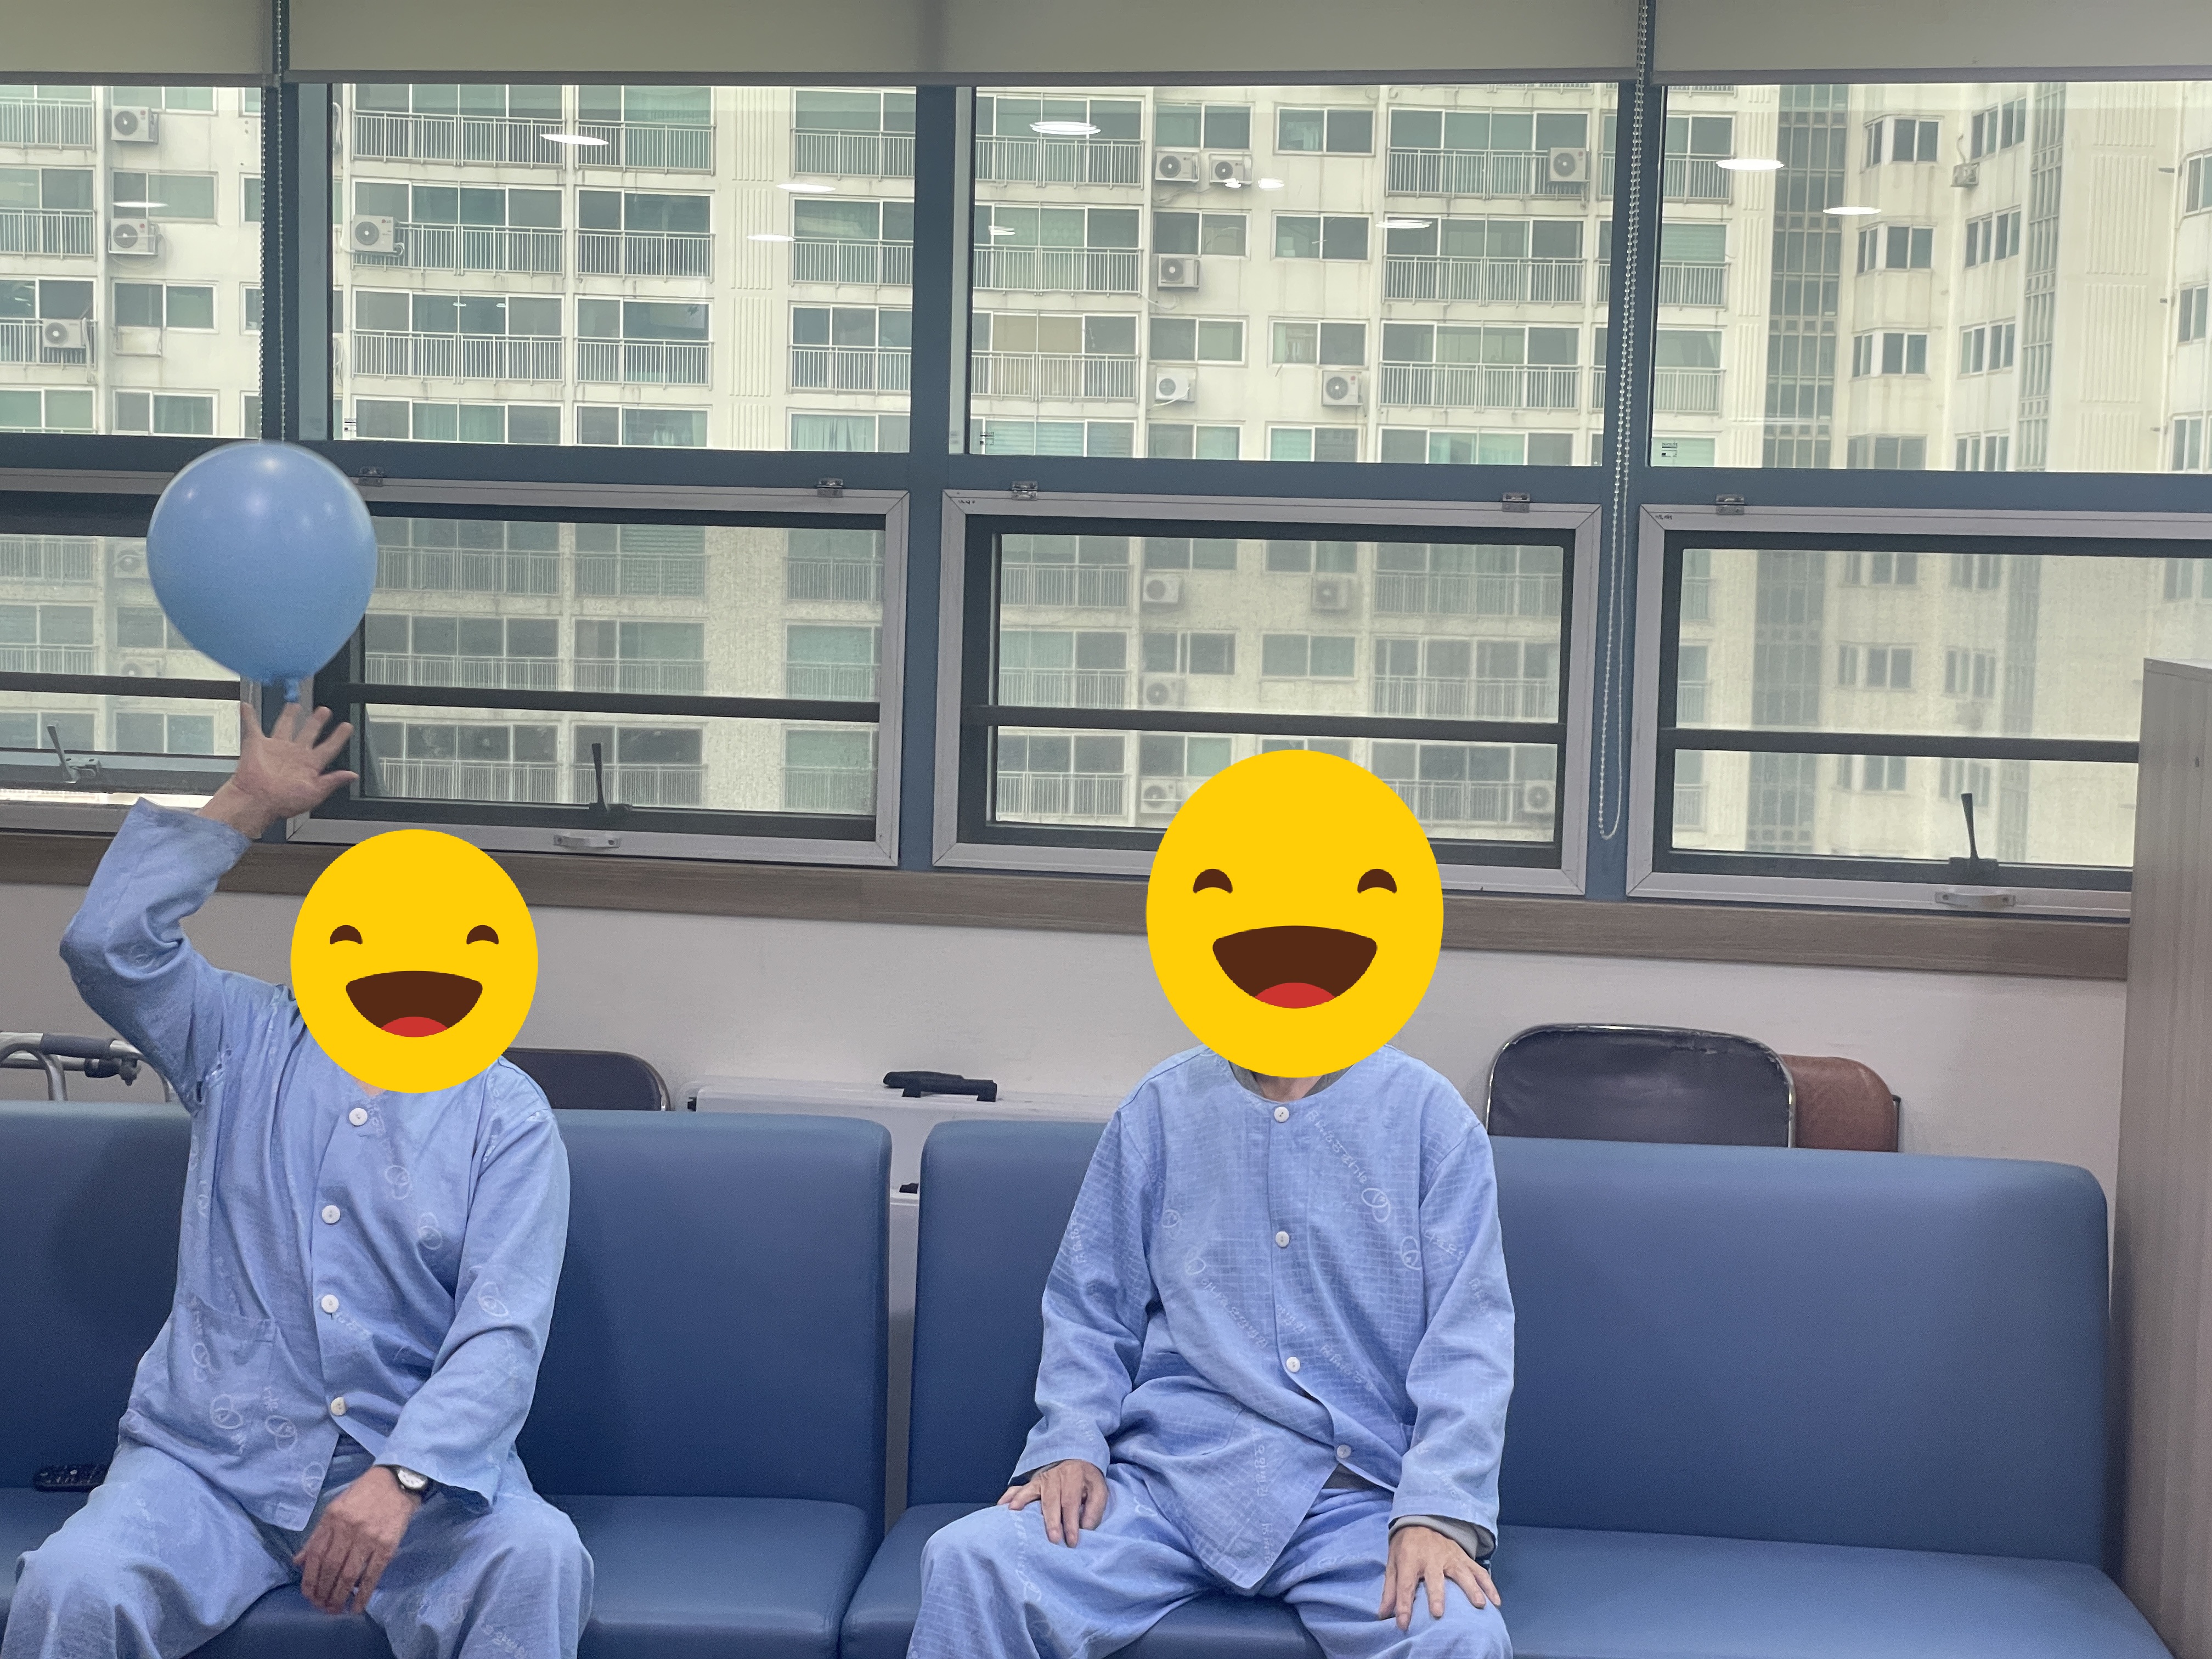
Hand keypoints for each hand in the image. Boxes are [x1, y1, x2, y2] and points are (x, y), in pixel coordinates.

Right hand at [199, 702, 355, 839]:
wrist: (257, 801)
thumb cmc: (283, 801)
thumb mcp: (315, 793)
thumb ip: (333, 781)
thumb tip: (352, 776)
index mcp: (309, 765)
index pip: (328, 747)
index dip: (338, 737)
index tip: (346, 726)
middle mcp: (293, 754)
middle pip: (308, 733)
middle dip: (316, 722)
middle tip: (324, 710)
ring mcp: (276, 748)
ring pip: (285, 726)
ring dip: (289, 715)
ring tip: (294, 705)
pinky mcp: (257, 745)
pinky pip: (252, 726)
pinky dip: (249, 716)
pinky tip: (247, 706)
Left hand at [293, 1464, 419, 1613]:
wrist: (398, 1481)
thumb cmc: (364, 1494)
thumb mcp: (335, 1507)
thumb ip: (317, 1535)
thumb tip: (298, 1562)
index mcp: (333, 1518)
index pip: (316, 1555)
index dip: (310, 1579)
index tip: (308, 1596)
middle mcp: (348, 1528)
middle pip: (330, 1568)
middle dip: (323, 1592)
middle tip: (321, 1607)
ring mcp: (369, 1537)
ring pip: (348, 1575)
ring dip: (339, 1596)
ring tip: (335, 1610)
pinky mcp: (388, 1545)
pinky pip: (373, 1574)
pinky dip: (364, 1593)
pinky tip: (357, 1606)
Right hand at [998, 1458, 1105, 1546]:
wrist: (1077, 1457)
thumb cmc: (1087, 1479)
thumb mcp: (1099, 1490)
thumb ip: (1094, 1509)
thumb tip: (1086, 1529)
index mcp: (1074, 1477)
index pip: (1071, 1502)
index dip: (1072, 1523)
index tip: (1072, 1542)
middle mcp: (1056, 1476)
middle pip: (1052, 1500)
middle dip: (1052, 1521)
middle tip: (1053, 1539)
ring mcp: (1042, 1478)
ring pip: (1031, 1492)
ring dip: (1023, 1503)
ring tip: (1015, 1514)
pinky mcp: (1033, 1482)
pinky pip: (1019, 1488)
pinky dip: (1010, 1496)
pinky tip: (1003, 1506)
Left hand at [1378, 1523, 1498, 1630]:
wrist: (1421, 1519)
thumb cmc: (1406, 1546)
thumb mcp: (1392, 1563)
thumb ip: (1389, 1590)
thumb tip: (1382, 1615)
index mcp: (1409, 1559)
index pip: (1404, 1585)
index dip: (1403, 1605)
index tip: (1403, 1624)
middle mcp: (1431, 1558)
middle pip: (1434, 1578)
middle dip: (1436, 1595)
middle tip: (1438, 1612)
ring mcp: (1450, 1556)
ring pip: (1462, 1573)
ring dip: (1471, 1588)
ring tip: (1479, 1604)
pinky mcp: (1463, 1557)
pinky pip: (1479, 1571)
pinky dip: (1489, 1585)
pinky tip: (1496, 1601)